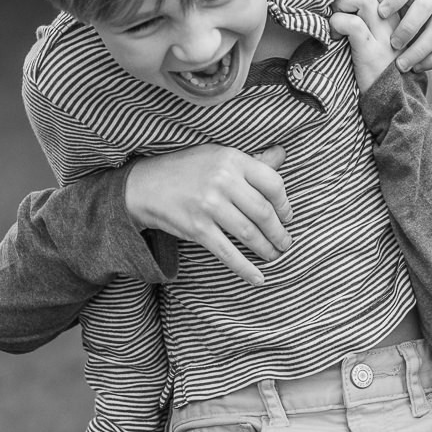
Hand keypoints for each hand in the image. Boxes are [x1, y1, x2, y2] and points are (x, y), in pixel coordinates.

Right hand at [125, 144, 292, 286]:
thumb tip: (283, 154)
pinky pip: (228, 252)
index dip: (285, 205)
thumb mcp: (219, 155)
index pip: (273, 184)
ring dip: (267, 249)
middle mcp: (223, 181)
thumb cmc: (188, 169)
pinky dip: (245, 268)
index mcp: (232, 159)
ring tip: (275, 255)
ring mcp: (209, 206)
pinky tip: (258, 278)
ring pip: (249, 234)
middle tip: (286, 243)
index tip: (287, 217)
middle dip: (279, 233)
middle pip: (264, 212)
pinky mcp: (197, 229)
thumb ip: (252, 160)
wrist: (145, 186)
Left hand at [330, 0, 398, 93]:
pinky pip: (352, 23)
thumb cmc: (382, 63)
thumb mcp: (381, 33)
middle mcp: (394, 19)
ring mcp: (384, 33)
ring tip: (338, 18)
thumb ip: (373, 10)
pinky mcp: (370, 49)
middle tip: (341, 5)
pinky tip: (336, 35)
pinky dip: (337, 25)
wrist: (393, 99)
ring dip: (343, 4)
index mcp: (399, 13)